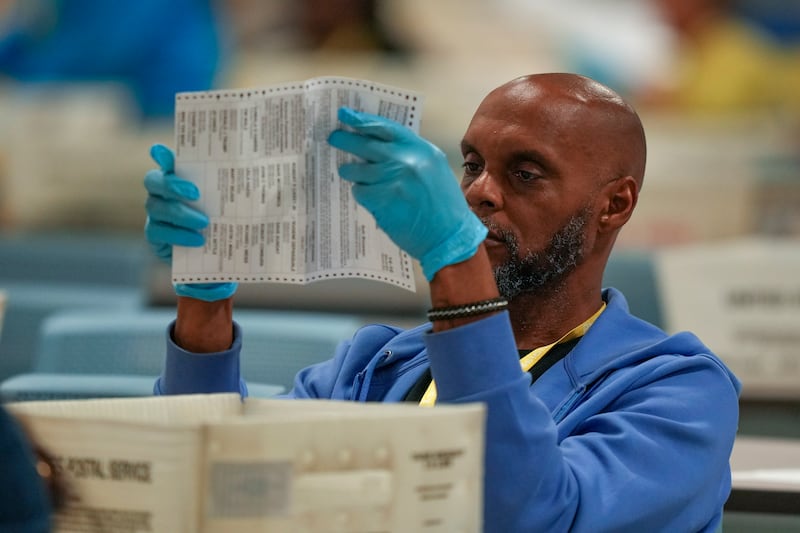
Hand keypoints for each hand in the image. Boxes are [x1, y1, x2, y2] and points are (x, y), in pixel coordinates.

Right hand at [144, 144, 236, 300]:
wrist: (221, 257)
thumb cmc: (228, 221)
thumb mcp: (236, 203)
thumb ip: (240, 187)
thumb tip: (266, 174)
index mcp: (181, 178)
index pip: (165, 160)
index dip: (161, 155)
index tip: (161, 150)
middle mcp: (163, 193)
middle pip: (153, 180)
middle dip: (172, 184)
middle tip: (195, 193)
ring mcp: (156, 214)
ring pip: (156, 208)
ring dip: (181, 214)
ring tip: (205, 223)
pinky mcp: (155, 236)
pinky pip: (158, 232)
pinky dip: (178, 236)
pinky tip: (198, 240)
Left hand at [328, 108, 486, 280]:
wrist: (450, 236)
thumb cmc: (442, 205)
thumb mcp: (433, 169)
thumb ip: (410, 155)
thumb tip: (378, 145)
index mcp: (421, 149)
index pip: (386, 128)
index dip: (363, 120)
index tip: (346, 115)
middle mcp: (406, 160)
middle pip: (365, 145)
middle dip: (345, 140)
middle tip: (334, 138)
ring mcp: (393, 179)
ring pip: (358, 170)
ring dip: (352, 173)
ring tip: (354, 176)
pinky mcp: (382, 200)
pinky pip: (361, 192)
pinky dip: (363, 195)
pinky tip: (375, 201)